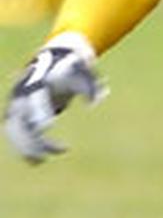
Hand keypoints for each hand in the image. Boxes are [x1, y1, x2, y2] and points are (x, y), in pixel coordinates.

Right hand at [5, 35, 103, 162]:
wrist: (55, 55)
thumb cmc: (73, 67)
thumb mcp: (85, 73)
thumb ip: (90, 87)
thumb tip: (93, 104)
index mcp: (39, 79)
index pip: (36, 97)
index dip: (39, 111)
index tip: (46, 127)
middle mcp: (23, 90)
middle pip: (20, 116)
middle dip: (30, 136)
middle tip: (45, 155)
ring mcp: (17, 100)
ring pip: (13, 127)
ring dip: (23, 146)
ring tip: (40, 161)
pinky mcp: (16, 110)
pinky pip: (14, 131)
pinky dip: (22, 146)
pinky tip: (36, 161)